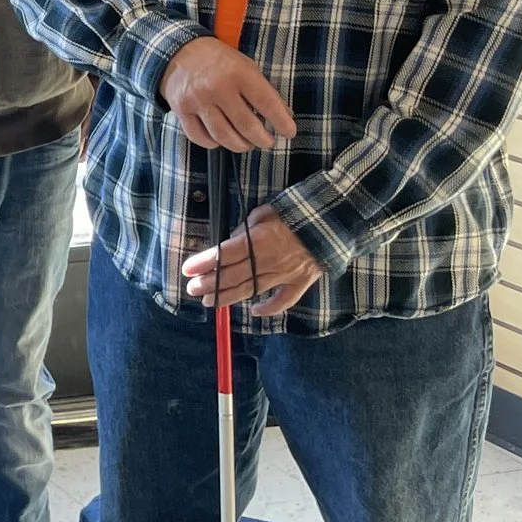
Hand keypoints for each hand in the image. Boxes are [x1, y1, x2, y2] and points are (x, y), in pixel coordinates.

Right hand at [160, 36, 297, 150]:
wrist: (179, 50)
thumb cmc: (219, 60)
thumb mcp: (246, 66)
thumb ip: (264, 90)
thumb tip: (285, 116)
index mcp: (238, 73)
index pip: (267, 104)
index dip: (282, 122)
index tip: (289, 133)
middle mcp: (217, 87)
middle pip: (246, 125)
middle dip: (262, 140)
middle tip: (268, 142)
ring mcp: (197, 99)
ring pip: (223, 135)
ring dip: (240, 145)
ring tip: (247, 144)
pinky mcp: (181, 109)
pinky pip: (198, 136)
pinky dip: (212, 143)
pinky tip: (220, 140)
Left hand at [182, 204, 323, 313]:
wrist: (335, 220)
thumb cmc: (296, 210)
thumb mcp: (265, 211)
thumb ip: (246, 228)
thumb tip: (232, 240)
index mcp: (259, 240)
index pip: (225, 254)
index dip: (204, 263)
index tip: (187, 270)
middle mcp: (270, 261)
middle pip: (233, 276)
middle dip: (210, 284)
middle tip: (192, 289)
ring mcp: (286, 274)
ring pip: (252, 289)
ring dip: (228, 297)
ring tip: (209, 301)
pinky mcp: (301, 282)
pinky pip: (284, 300)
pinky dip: (269, 308)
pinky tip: (254, 310)